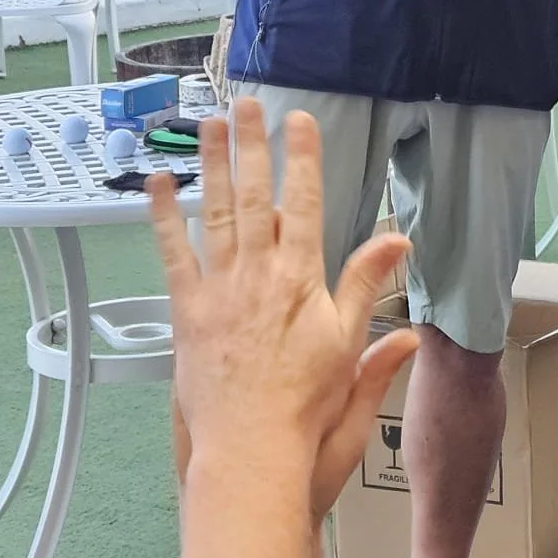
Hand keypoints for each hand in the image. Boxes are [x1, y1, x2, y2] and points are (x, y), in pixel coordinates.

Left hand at [149, 102, 416, 510]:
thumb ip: (367, 287)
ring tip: (209, 126)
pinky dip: (164, 218)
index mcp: (301, 279)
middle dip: (252, 145)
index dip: (303, 158)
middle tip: (247, 104)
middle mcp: (258, 275)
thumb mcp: (350, 345)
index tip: (300, 121)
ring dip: (213, 166)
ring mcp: (219, 291)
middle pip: (256, 196)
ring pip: (216, 214)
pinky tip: (159, 186)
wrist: (254, 454)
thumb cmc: (308, 407)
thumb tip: (399, 242)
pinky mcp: (188, 314)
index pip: (304, 204)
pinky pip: (173, 255)